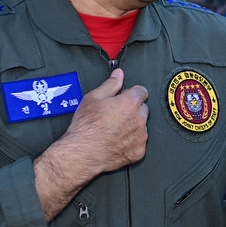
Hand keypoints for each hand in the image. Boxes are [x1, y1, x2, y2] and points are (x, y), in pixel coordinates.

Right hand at [33, 69, 148, 221]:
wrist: (82, 153)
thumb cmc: (86, 126)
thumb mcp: (93, 98)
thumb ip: (110, 84)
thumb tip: (119, 73)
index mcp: (130, 103)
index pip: (142, 91)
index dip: (132, 93)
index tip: (125, 97)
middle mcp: (139, 119)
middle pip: (143, 109)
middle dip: (133, 110)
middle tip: (116, 115)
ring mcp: (140, 136)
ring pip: (142, 126)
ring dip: (133, 126)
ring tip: (115, 129)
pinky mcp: (139, 151)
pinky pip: (139, 143)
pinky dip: (132, 142)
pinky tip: (118, 141)